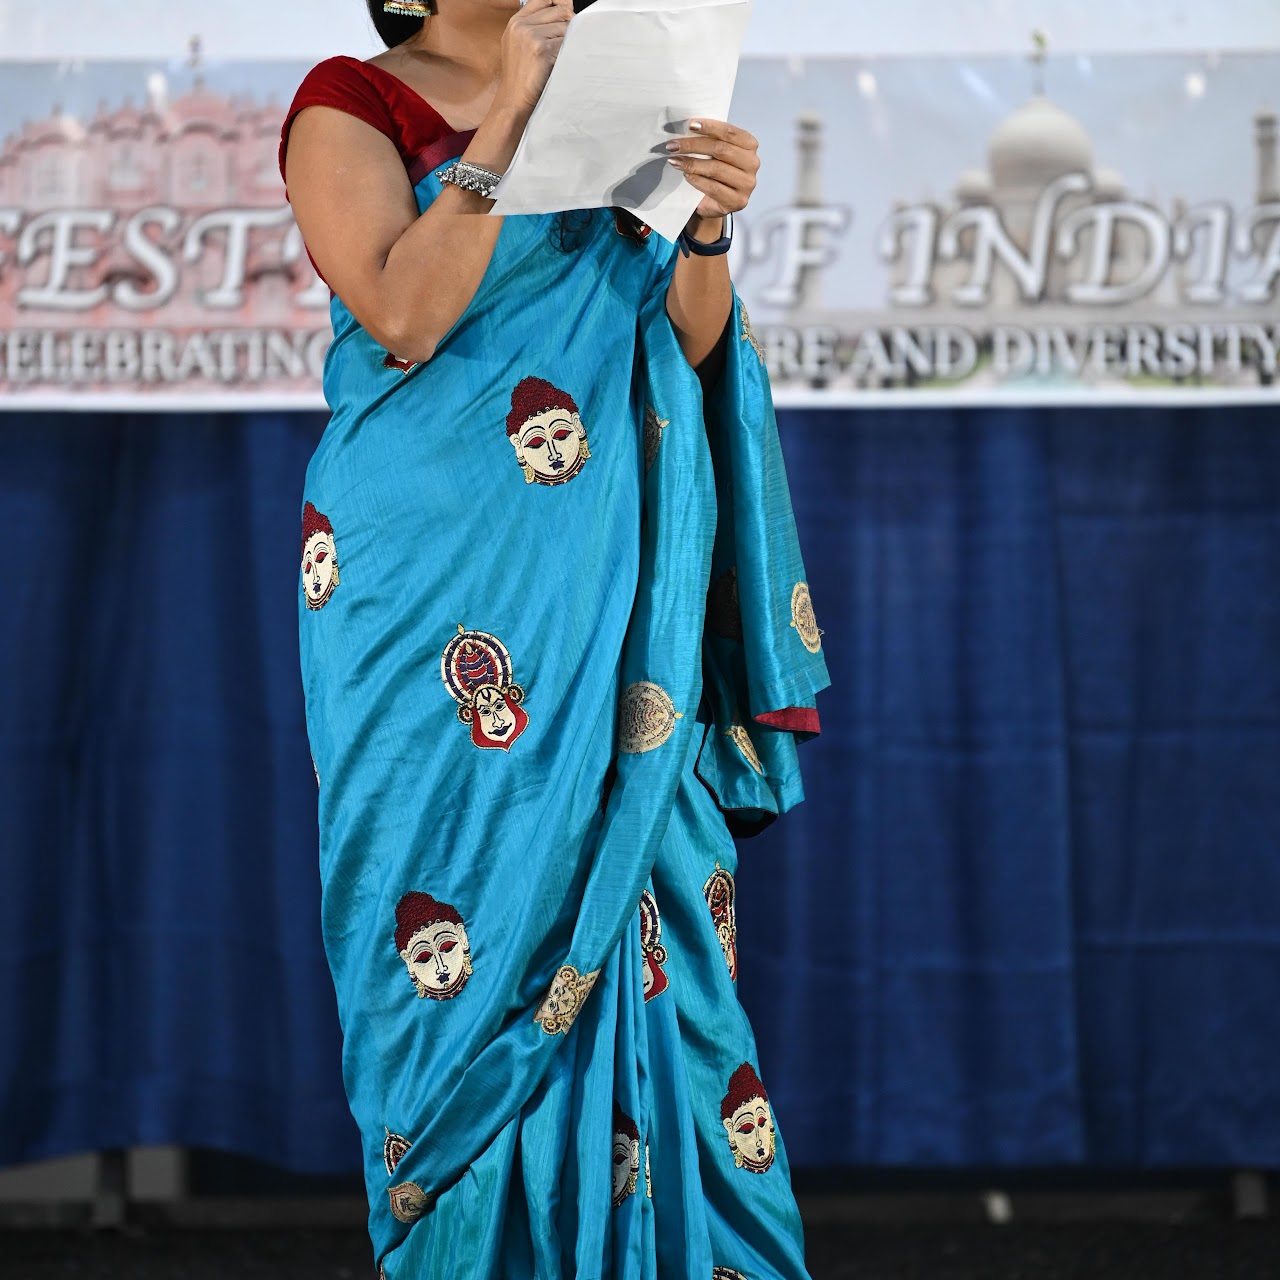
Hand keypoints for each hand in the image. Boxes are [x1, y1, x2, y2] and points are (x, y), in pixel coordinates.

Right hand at [494, 0, 574, 117]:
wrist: (512, 102)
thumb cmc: (520, 78)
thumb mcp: (519, 46)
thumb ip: (535, 27)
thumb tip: (565, 14)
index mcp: (515, 22)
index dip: (560, 5)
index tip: (568, 18)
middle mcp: (521, 25)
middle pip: (559, 11)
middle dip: (569, 24)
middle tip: (571, 42)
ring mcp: (530, 36)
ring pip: (565, 27)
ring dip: (570, 41)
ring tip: (562, 57)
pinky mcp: (541, 49)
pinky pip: (566, 44)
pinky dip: (569, 53)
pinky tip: (561, 64)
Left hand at [665, 119, 759, 222]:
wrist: (714, 202)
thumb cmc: (715, 173)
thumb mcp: (715, 152)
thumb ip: (710, 139)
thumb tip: (689, 126)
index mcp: (750, 145)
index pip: (729, 132)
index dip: (709, 127)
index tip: (690, 125)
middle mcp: (752, 163)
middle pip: (720, 149)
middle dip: (693, 145)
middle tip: (673, 146)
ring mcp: (747, 184)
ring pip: (716, 169)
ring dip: (691, 163)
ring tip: (675, 161)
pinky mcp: (738, 201)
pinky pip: (714, 188)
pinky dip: (697, 180)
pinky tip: (686, 175)